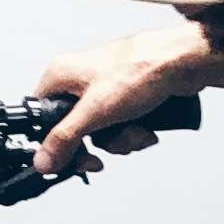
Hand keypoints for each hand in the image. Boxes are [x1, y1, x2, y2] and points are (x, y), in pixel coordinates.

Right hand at [33, 31, 223, 180]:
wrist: (182, 63)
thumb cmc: (140, 70)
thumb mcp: (95, 112)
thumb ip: (65, 138)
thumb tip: (42, 161)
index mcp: (60, 76)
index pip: (42, 119)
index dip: (55, 144)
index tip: (72, 161)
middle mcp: (78, 81)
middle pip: (74, 130)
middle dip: (99, 143)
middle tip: (109, 150)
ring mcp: (102, 89)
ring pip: (100, 131)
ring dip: (121, 139)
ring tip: (137, 131)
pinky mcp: (124, 97)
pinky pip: (119, 125)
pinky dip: (133, 132)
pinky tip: (147, 128)